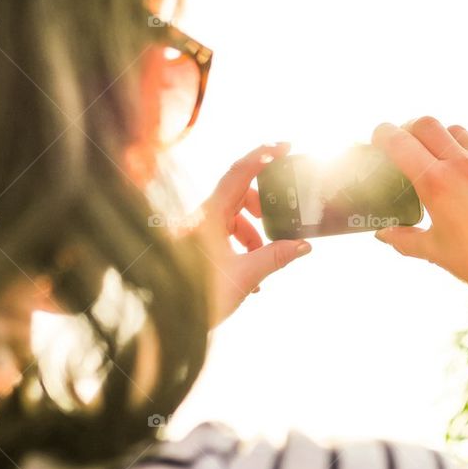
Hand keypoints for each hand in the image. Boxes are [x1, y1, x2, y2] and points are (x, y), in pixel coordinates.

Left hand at [184, 143, 311, 326]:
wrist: (163, 323)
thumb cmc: (198, 298)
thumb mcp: (244, 276)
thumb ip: (275, 257)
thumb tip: (303, 246)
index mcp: (209, 216)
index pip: (240, 172)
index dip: (264, 155)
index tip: (286, 146)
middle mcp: (200, 217)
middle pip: (238, 193)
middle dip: (262, 205)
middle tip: (280, 218)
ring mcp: (194, 231)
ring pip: (231, 217)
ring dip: (252, 233)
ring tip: (264, 257)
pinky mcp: (193, 246)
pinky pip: (222, 234)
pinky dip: (240, 245)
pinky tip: (250, 276)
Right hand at [371, 117, 467, 297]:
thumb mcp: (432, 250)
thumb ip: (403, 239)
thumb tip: (383, 234)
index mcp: (435, 182)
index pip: (400, 142)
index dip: (383, 135)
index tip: (378, 140)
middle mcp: (461, 165)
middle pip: (428, 124)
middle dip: (411, 129)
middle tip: (408, 145)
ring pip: (459, 131)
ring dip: (444, 139)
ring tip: (442, 157)